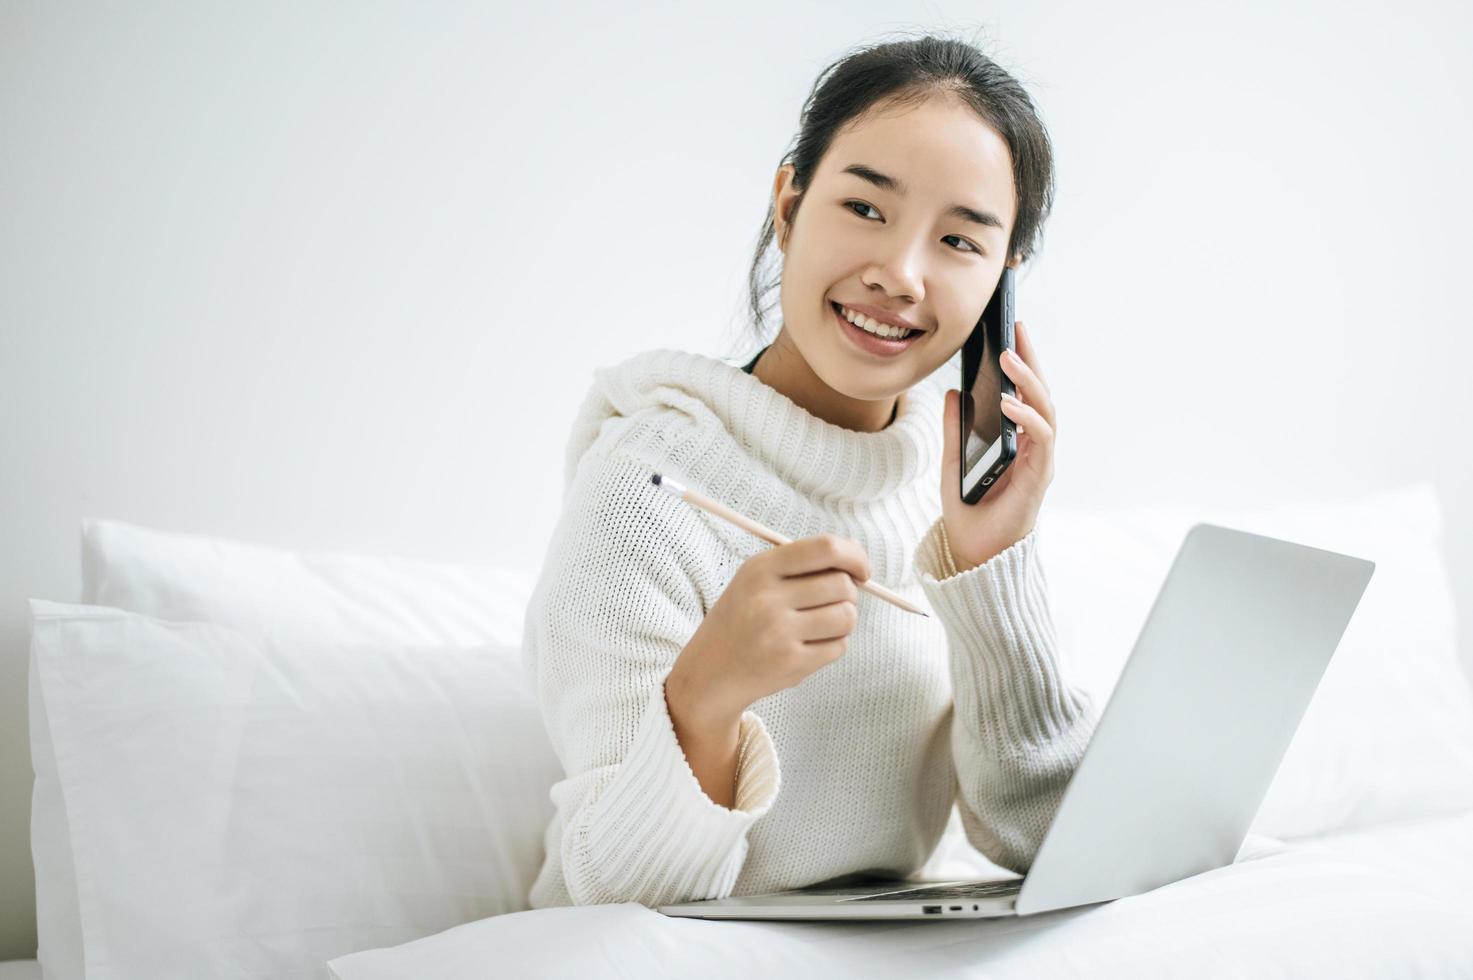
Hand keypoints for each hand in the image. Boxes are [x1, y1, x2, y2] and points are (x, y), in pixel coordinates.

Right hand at [667, 534, 871, 727]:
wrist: (712, 669)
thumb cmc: (744, 617)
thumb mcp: (758, 578)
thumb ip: (804, 563)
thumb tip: (857, 557)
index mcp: (761, 568)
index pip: (825, 549)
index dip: (854, 556)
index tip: (861, 570)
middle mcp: (768, 598)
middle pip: (842, 585)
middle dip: (849, 594)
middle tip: (831, 602)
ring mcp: (779, 633)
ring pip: (847, 617)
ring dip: (843, 621)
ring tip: (821, 625)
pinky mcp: (791, 663)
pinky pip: (839, 647)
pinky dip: (833, 645)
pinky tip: (809, 645)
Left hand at [939, 319, 1056, 570]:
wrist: (972, 551)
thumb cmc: (968, 508)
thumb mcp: (952, 460)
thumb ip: (956, 428)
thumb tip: (954, 392)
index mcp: (1016, 438)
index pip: (1024, 391)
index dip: (1022, 360)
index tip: (1012, 328)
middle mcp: (1033, 446)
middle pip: (1040, 393)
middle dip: (1031, 359)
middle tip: (1016, 328)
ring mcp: (1039, 460)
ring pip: (1045, 411)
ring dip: (1028, 383)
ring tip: (1008, 359)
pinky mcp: (1038, 477)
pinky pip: (1040, 440)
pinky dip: (1026, 419)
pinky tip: (1008, 404)